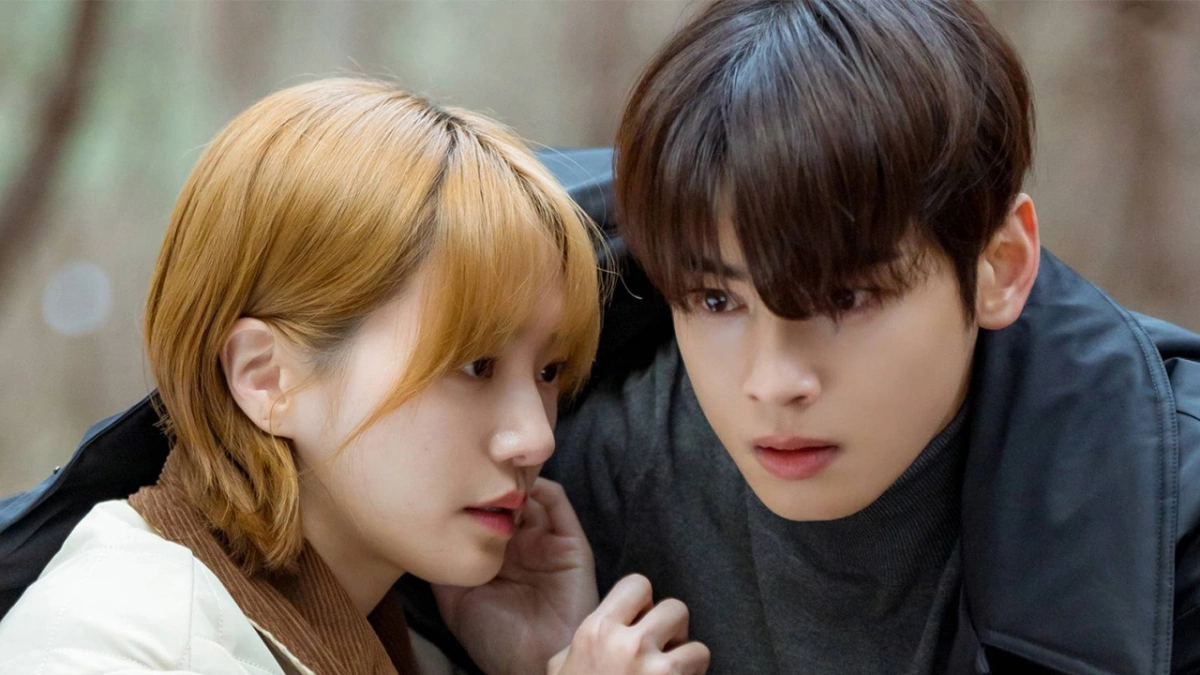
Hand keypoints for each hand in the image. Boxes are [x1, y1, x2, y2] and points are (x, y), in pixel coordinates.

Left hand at [433, 478, 598, 674]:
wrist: (533, 662)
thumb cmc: (495, 640)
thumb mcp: (456, 601)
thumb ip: (444, 568)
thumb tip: (421, 533)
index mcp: (496, 555)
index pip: (484, 512)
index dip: (469, 493)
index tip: (449, 477)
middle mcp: (521, 543)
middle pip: (508, 496)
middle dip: (491, 478)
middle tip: (472, 465)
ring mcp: (546, 540)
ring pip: (532, 492)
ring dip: (514, 478)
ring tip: (494, 468)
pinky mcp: (570, 541)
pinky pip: (558, 502)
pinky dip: (541, 485)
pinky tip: (519, 483)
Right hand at [547, 574, 709, 674]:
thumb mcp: (560, 671)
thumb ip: (580, 644)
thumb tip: (602, 629)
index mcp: (595, 631)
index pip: (638, 584)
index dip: (643, 603)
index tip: (638, 623)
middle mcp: (628, 645)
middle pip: (676, 609)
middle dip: (672, 632)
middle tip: (659, 654)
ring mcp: (656, 674)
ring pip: (698, 648)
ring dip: (689, 665)